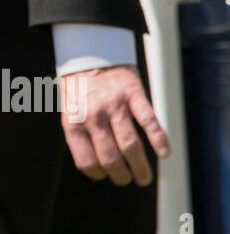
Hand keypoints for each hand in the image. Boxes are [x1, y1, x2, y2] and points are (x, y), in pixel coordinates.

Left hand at [59, 64, 170, 186]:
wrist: (89, 52)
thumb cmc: (79, 87)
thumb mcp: (69, 110)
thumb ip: (80, 135)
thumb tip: (95, 170)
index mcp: (74, 123)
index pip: (86, 162)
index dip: (98, 174)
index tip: (106, 176)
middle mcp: (93, 116)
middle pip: (111, 158)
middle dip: (121, 176)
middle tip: (128, 180)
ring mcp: (115, 105)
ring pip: (130, 145)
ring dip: (140, 167)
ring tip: (144, 178)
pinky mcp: (133, 93)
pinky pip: (149, 121)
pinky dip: (159, 139)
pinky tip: (164, 153)